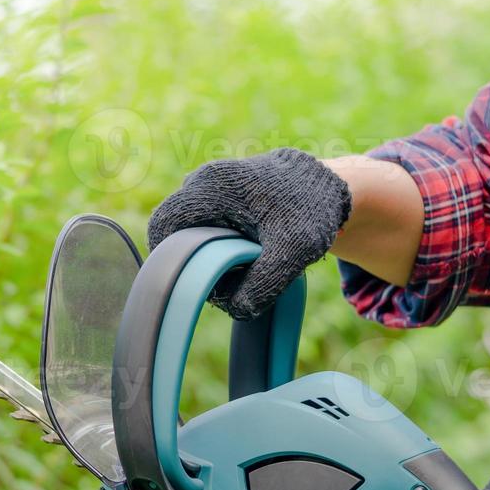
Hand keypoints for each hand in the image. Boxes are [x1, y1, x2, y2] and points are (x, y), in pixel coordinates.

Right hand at [147, 148, 350, 319]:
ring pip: (188, 232)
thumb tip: (234, 308)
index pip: (163, 225)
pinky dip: (217, 248)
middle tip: (228, 279)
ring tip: (244, 265)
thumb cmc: (310, 212)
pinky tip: (244, 255)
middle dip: (195, 263)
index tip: (199, 280)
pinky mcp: (215, 197)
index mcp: (211, 186)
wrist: (326, 186)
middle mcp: (201, 181)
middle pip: (174, 232)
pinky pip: (202, 228)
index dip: (169, 259)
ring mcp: (207, 187)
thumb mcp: (294, 252)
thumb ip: (264, 284)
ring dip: (207, 257)